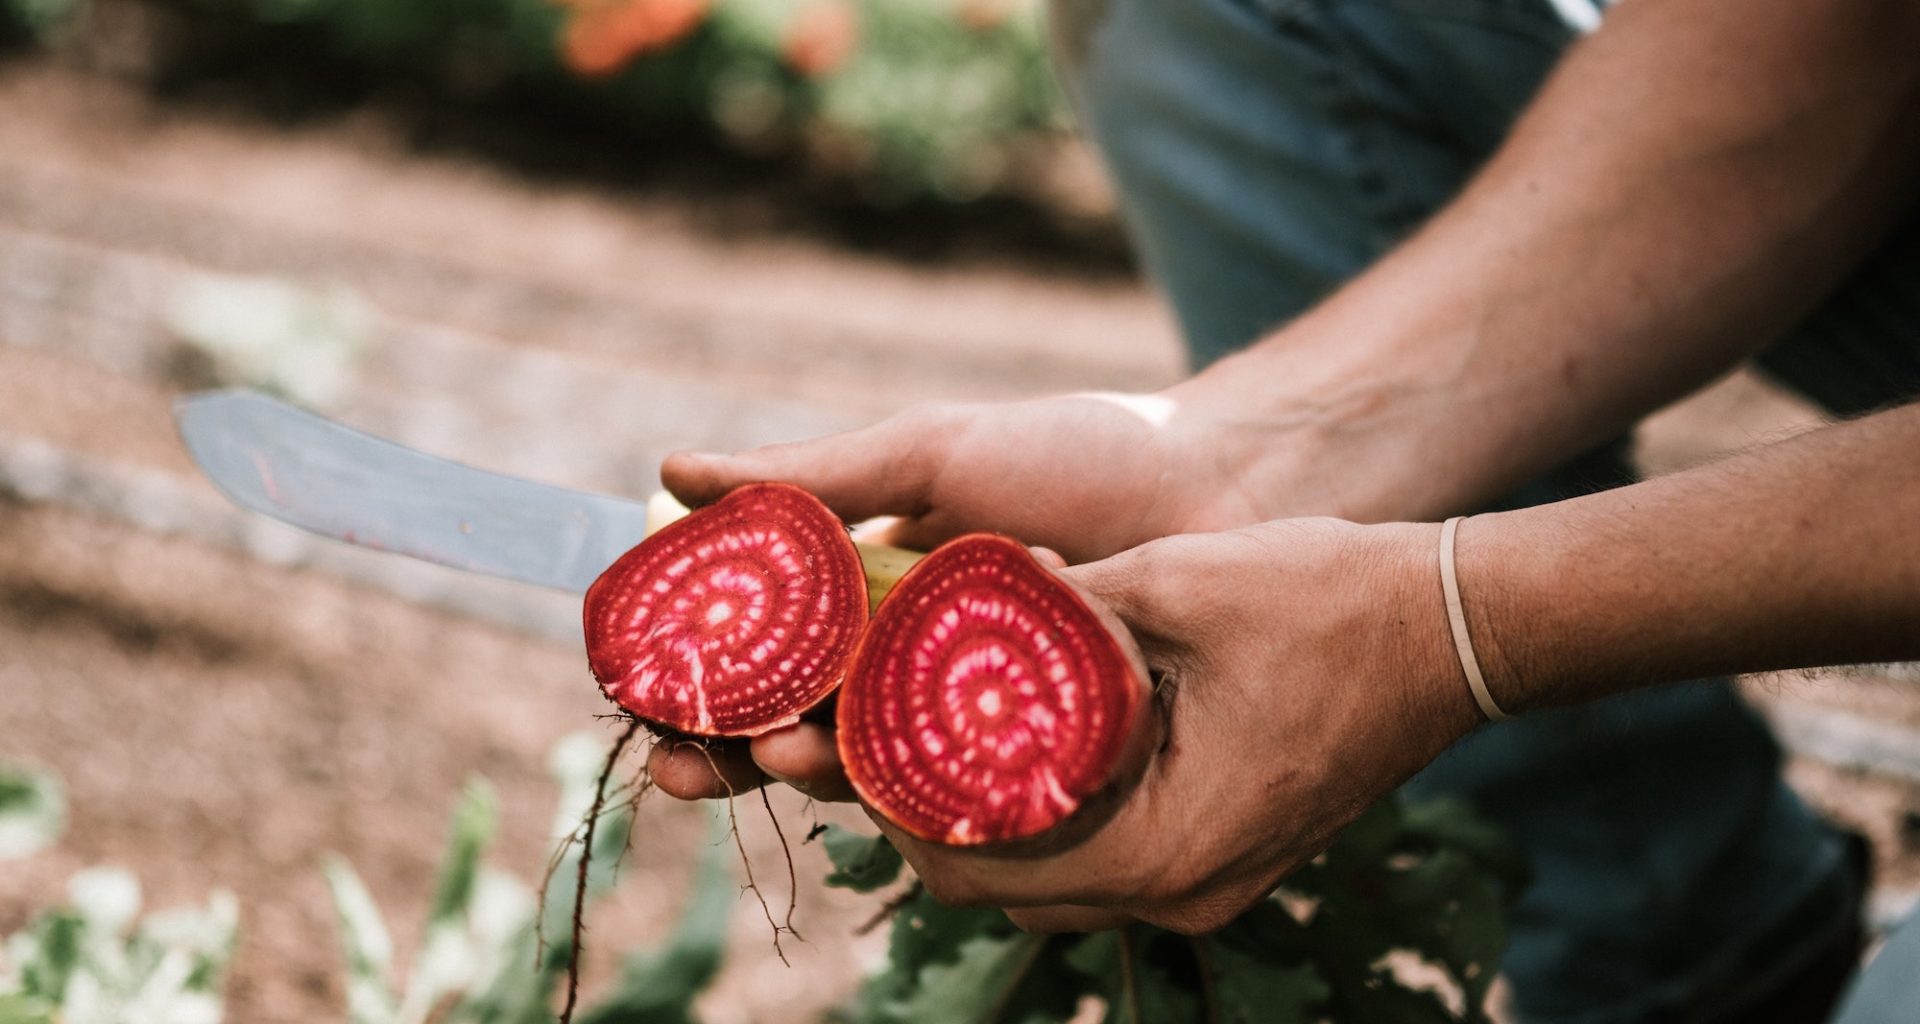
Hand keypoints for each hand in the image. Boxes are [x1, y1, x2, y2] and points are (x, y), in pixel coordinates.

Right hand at [647, 389, 1283, 801]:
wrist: (1224, 488)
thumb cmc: (1080, 457)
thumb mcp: (931, 455)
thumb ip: (810, 477)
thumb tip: (670, 468)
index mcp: (866, 594)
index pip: (754, 651)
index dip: (692, 679)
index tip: (641, 692)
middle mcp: (906, 664)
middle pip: (791, 726)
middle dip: (730, 753)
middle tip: (689, 761)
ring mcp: (969, 719)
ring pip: (863, 771)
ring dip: (807, 774)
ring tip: (786, 757)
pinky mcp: (1032, 763)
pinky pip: (956, 795)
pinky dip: (911, 797)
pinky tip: (886, 788)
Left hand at [866, 520, 1477, 933]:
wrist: (1453, 629)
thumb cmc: (1327, 600)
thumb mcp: (1170, 582)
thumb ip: (1051, 610)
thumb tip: (942, 596)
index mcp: (1161, 845)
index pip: (975, 864)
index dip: (891, 803)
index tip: (840, 734)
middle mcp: (1179, 890)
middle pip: (999, 887)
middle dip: (921, 813)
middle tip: (865, 731)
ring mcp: (1205, 882)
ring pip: (1045, 881)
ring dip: (979, 818)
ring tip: (922, 733)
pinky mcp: (1219, 857)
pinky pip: (1100, 859)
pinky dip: (1044, 814)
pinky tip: (1015, 741)